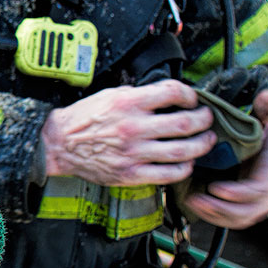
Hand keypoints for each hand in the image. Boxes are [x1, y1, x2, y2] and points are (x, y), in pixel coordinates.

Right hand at [41, 79, 215, 185]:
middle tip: (207, 119)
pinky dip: (184, 168)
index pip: (172, 93)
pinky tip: (187, 162)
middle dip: (203, 120)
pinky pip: (168, 174)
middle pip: (185, 124)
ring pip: (182, 151)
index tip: (193, 99)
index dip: (190, 95)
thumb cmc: (83, 119)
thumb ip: (137, 94)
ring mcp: (134, 153)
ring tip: (206, 140)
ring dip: (201, 145)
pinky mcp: (132, 174)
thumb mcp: (109, 94)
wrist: (60, 144)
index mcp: (128, 103)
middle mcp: (134, 127)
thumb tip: (163, 96)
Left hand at [181, 89, 267, 228]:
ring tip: (194, 202)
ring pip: (240, 217)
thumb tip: (266, 96)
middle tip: (199, 199)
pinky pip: (233, 218)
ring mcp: (259, 200)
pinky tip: (198, 207)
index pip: (261, 189)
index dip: (238, 192)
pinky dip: (216, 217)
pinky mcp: (246, 204)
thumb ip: (267, 109)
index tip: (216, 188)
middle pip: (249, 209)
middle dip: (222, 208)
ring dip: (216, 214)